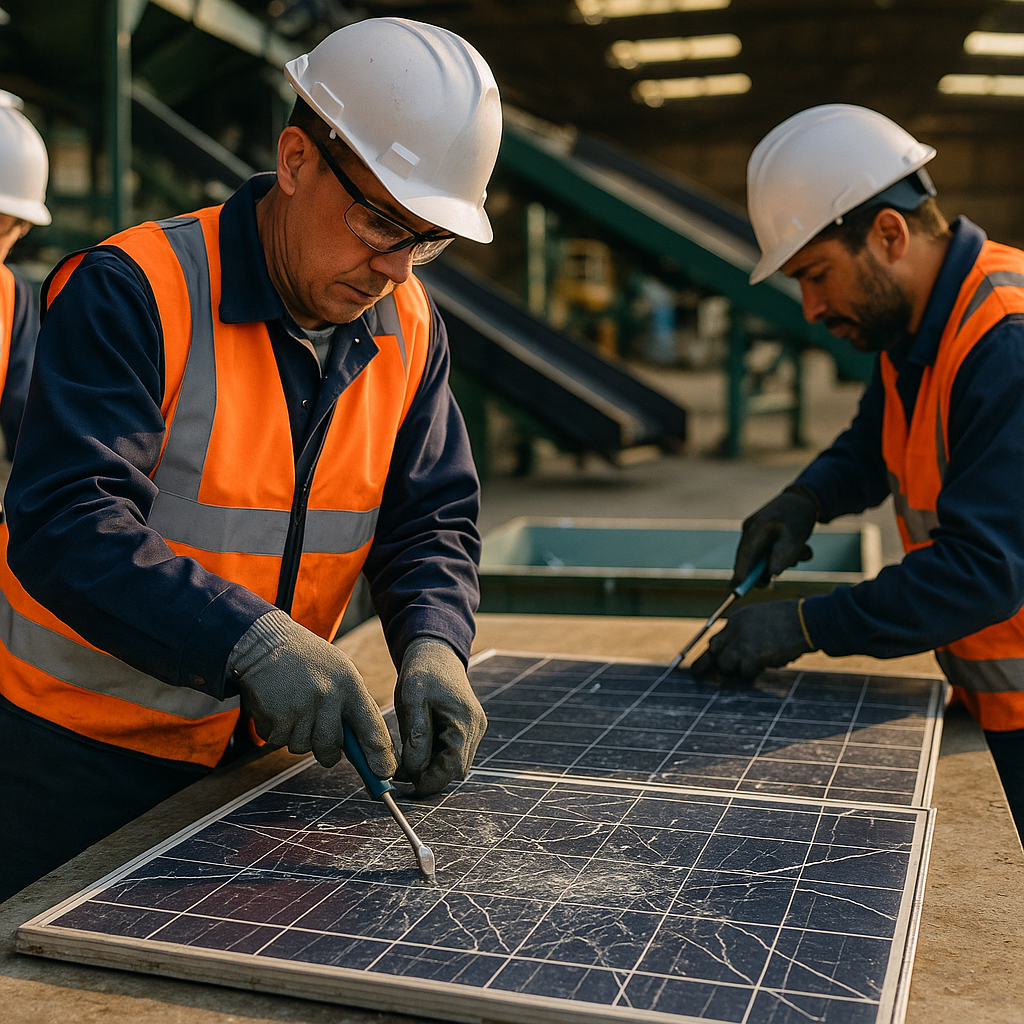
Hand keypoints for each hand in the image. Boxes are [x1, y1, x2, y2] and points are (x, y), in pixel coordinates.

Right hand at [230, 609, 395, 775]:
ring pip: (302, 747)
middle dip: (326, 750)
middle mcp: (327, 697)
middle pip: (330, 749)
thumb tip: (369, 750)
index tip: (385, 773)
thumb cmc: (309, 661)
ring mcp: (300, 707)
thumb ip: (354, 707)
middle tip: (317, 731)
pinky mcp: (275, 716)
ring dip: (297, 735)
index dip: (379, 755)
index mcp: (349, 684)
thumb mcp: (340, 672)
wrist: (265, 642)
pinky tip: (277, 706)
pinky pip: (278, 741)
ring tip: (294, 706)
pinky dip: (275, 730)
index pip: (370, 727)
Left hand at [394, 637, 486, 794]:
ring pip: (454, 763)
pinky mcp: (467, 729)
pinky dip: (434, 757)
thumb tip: (415, 770)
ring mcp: (474, 729)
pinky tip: (415, 749)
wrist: (436, 652)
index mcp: (465, 721)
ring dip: (430, 767)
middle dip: (428, 776)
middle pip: (454, 769)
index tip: (405, 786)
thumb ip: (416, 735)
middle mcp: (475, 728)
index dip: (430, 781)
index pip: (452, 766)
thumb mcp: (412, 699)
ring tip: (404, 761)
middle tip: (399, 774)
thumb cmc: (422, 673)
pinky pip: (452, 752)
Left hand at [692, 600, 813, 681]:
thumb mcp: (761, 620)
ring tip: (750, 669)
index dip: (714, 652)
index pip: (715, 638)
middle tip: (703, 676)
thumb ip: (745, 632)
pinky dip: (754, 673)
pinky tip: (767, 665)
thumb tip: (733, 653)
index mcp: (737, 619)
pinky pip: (745, 672)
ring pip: (726, 665)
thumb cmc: (790, 622)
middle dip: (709, 665)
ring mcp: (741, 643)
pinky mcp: (752, 656)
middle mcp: (734, 629)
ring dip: (736, 670)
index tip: (709, 662)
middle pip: (713, 652)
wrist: (806, 621)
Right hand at [732, 489, 817, 588]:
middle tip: (778, 575)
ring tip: (801, 550)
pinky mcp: (763, 536)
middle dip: (766, 570)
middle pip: (749, 561)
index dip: (739, 576)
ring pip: (763, 558)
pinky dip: (784, 555)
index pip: (742, 559)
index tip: (737, 592)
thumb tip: (770, 575)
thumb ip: (782, 557)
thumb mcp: (795, 538)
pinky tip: (800, 547)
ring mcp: (755, 533)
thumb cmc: (799, 516)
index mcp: (754, 531)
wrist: (804, 498)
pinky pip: (769, 553)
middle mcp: (750, 532)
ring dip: (782, 561)